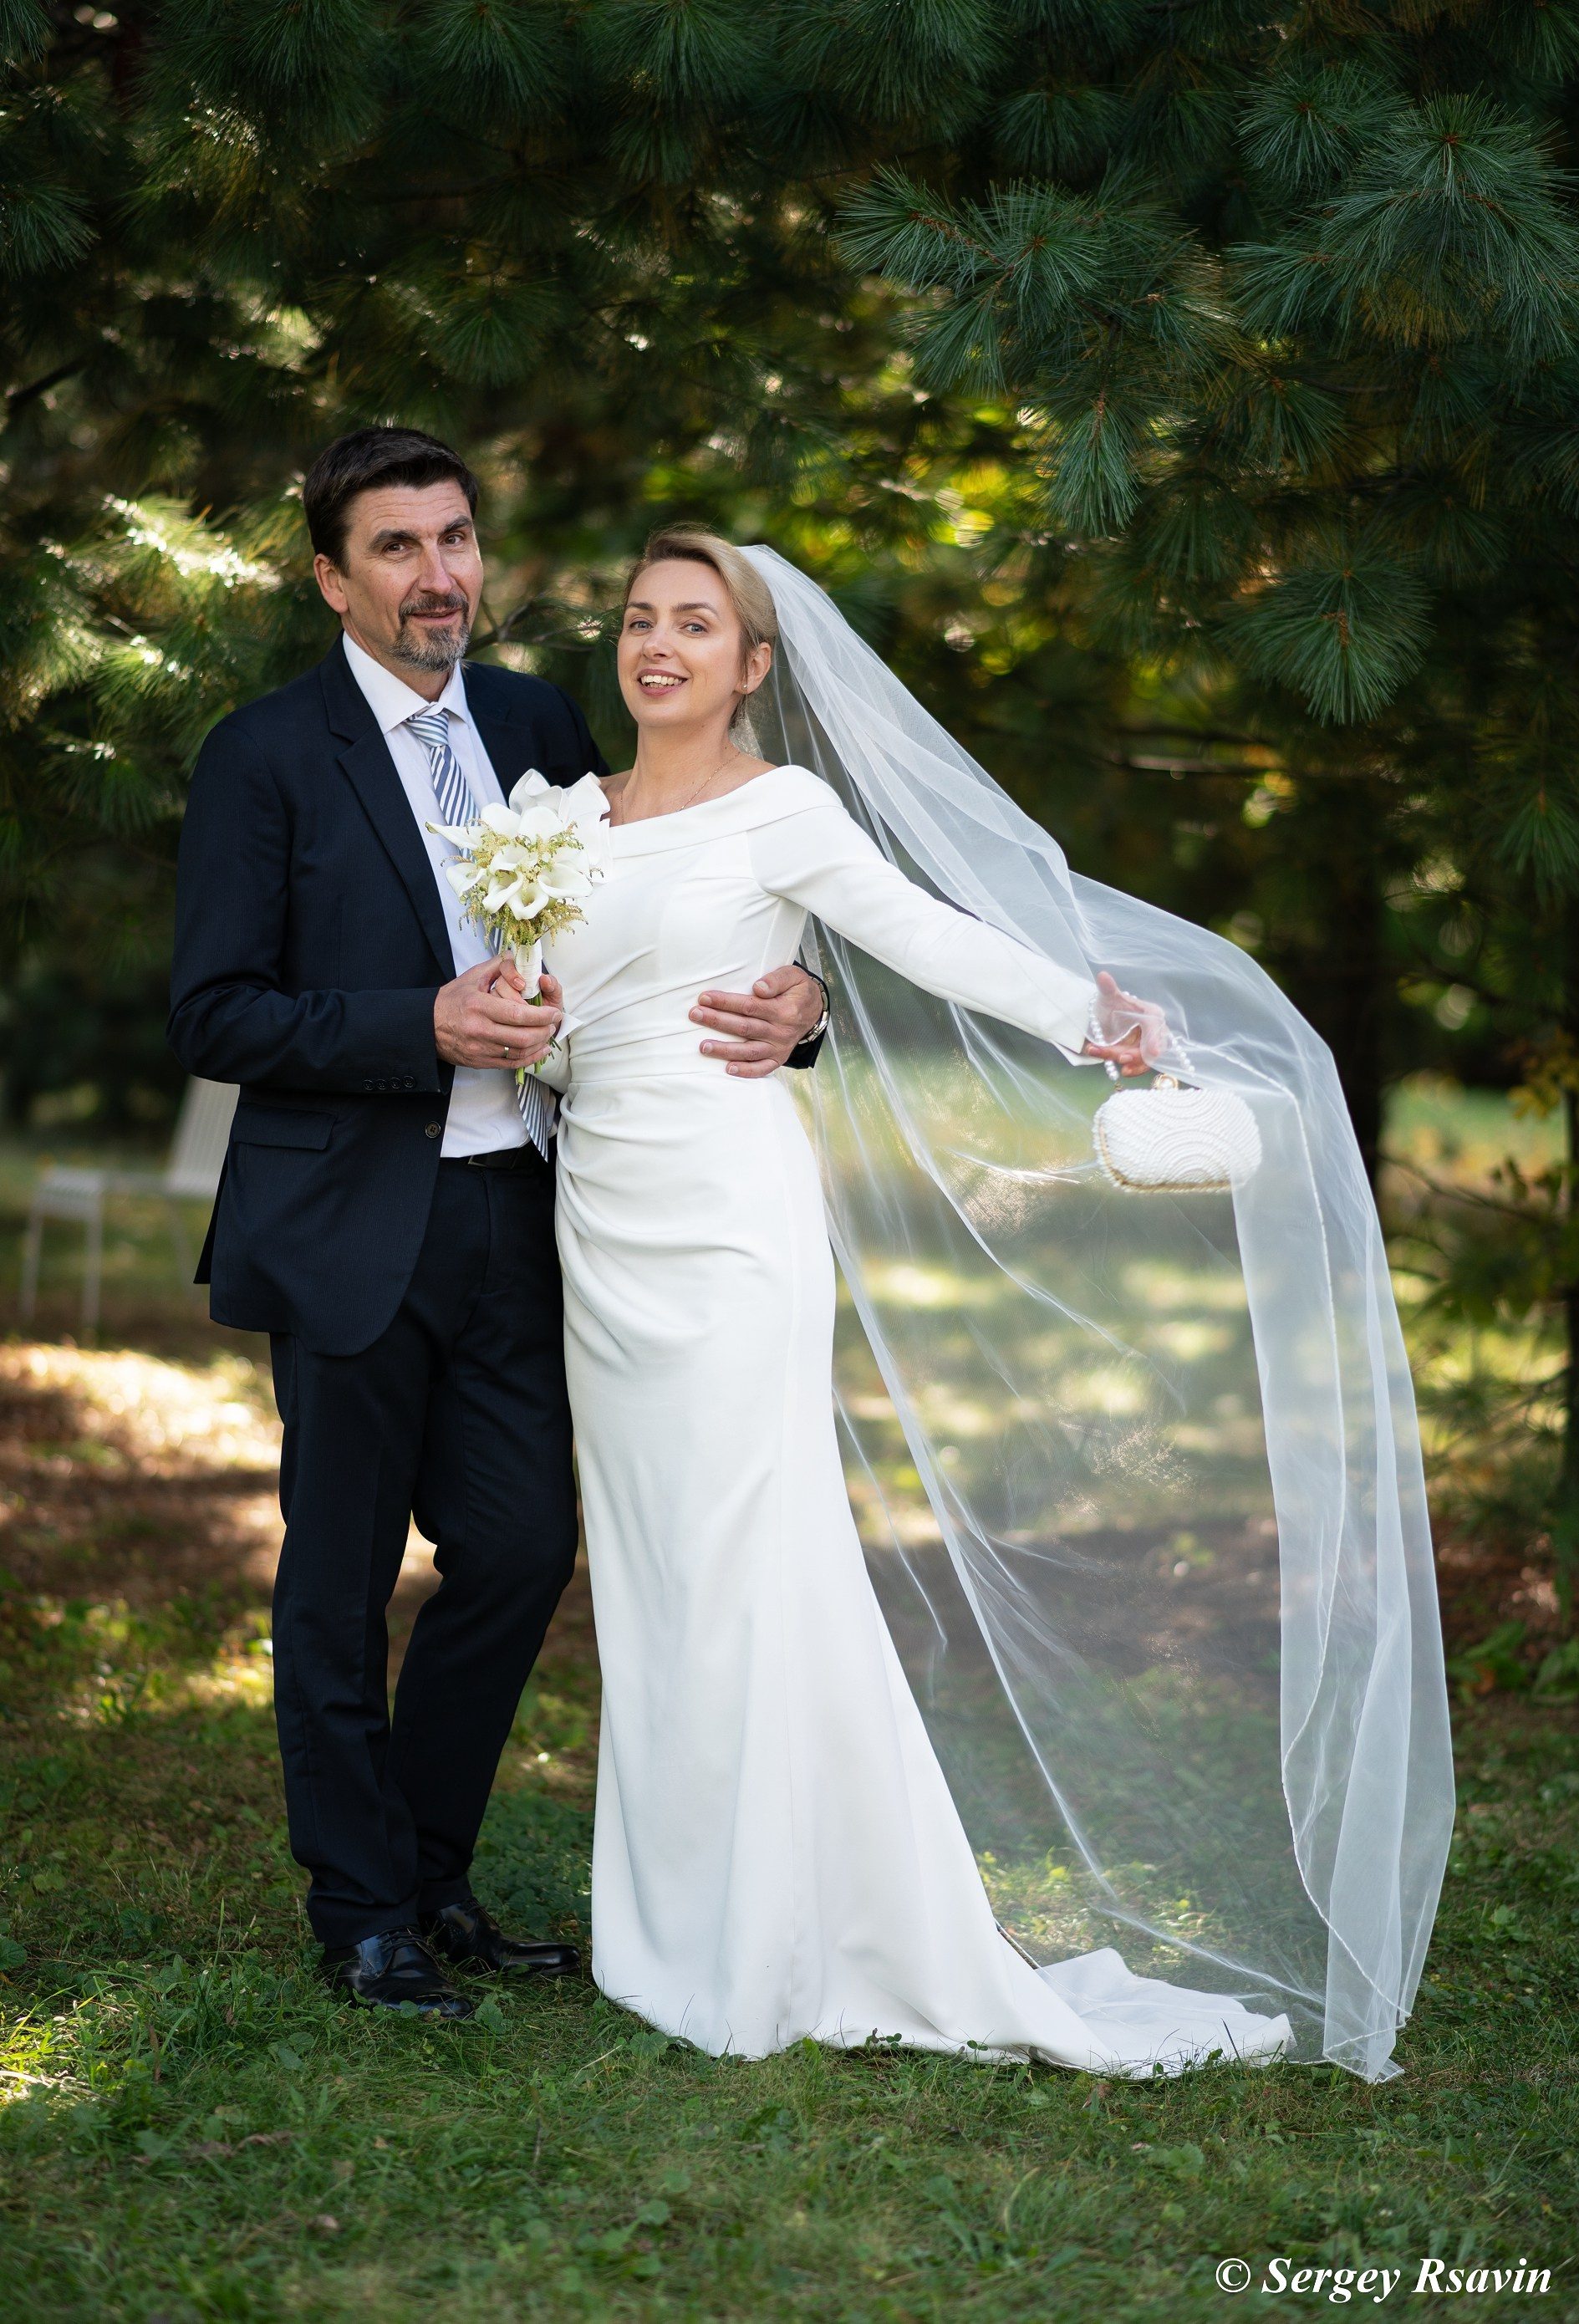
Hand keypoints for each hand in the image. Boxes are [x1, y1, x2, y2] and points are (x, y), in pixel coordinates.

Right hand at [434, 959, 563, 1070]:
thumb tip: (520, 957)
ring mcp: (479, 1049)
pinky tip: (538, 1050)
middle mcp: (479, 1029)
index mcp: (479, 1006)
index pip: (518, 1014)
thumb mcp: (472, 977)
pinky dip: (529, 1058)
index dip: (541, 1016)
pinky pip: (510, 1064)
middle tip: (553, 1023)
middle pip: (522, 1036)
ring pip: (518, 1052)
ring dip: (539, 1045)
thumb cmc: (451, 1000)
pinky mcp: (480, 1062)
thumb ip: (498, 966)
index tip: (553, 1012)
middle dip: (544, 1031)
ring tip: (548, 1035)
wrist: (426, 1026)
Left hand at [690, 963, 825, 1078]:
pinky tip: (728, 1069)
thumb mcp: (794, 976)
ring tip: (703, 1046)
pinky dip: (746, 1071)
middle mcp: (781, 1031)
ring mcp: (779, 1047)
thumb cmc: (798, 990)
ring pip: (749, 1050)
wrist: (814, 1010)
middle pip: (744, 1027)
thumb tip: (758, 988)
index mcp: (784, 1010)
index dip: (726, 1002)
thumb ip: (776, 979)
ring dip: (725, 1050)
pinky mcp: (778, 1058)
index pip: (750, 1006)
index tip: (705, 997)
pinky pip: (762, 1068)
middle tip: (695, 1015)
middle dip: (717, 1021)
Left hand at [1083, 969, 1168, 1078]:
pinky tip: (1124, 1071)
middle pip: (1151, 1046)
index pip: (1155, 1027)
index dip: (1154, 1040)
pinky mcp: (1141, 1055)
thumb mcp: (1108, 997)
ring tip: (1120, 1068)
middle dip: (1138, 1055)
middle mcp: (1154, 1030)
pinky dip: (1133, 1069)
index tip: (1152, 1052)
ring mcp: (1149, 1044)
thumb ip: (1108, 988)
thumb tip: (1102, 975)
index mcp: (1151, 1014)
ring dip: (1132, 1063)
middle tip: (1121, 1058)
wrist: (1105, 1018)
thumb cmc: (1111, 1005)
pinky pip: (1141, 1064)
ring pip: (1144, 1058)